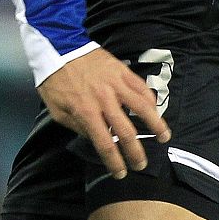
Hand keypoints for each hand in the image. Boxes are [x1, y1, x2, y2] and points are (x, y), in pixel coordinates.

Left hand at [38, 47, 169, 178]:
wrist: (58, 47)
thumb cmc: (54, 80)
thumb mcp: (57, 110)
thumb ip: (76, 126)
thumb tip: (95, 137)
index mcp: (86, 112)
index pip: (105, 144)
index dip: (115, 162)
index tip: (121, 173)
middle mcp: (104, 100)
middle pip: (126, 132)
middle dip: (136, 152)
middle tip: (141, 164)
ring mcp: (116, 84)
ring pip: (142, 108)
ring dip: (156, 125)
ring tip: (164, 138)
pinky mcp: (122, 71)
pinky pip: (141, 88)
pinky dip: (150, 101)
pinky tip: (155, 111)